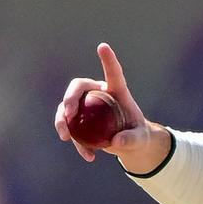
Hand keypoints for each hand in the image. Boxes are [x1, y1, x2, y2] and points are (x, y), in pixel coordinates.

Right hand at [54, 43, 168, 171]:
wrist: (130, 144)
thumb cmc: (138, 135)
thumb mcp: (140, 139)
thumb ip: (132, 139)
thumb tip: (117, 141)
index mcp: (117, 91)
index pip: (113, 73)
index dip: (108, 60)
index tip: (103, 47)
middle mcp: (99, 94)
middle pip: (79, 87)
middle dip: (70, 97)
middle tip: (70, 113)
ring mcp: (87, 106)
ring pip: (67, 107)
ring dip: (62, 120)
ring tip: (66, 137)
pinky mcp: (80, 121)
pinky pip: (70, 128)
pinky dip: (76, 142)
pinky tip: (88, 156)